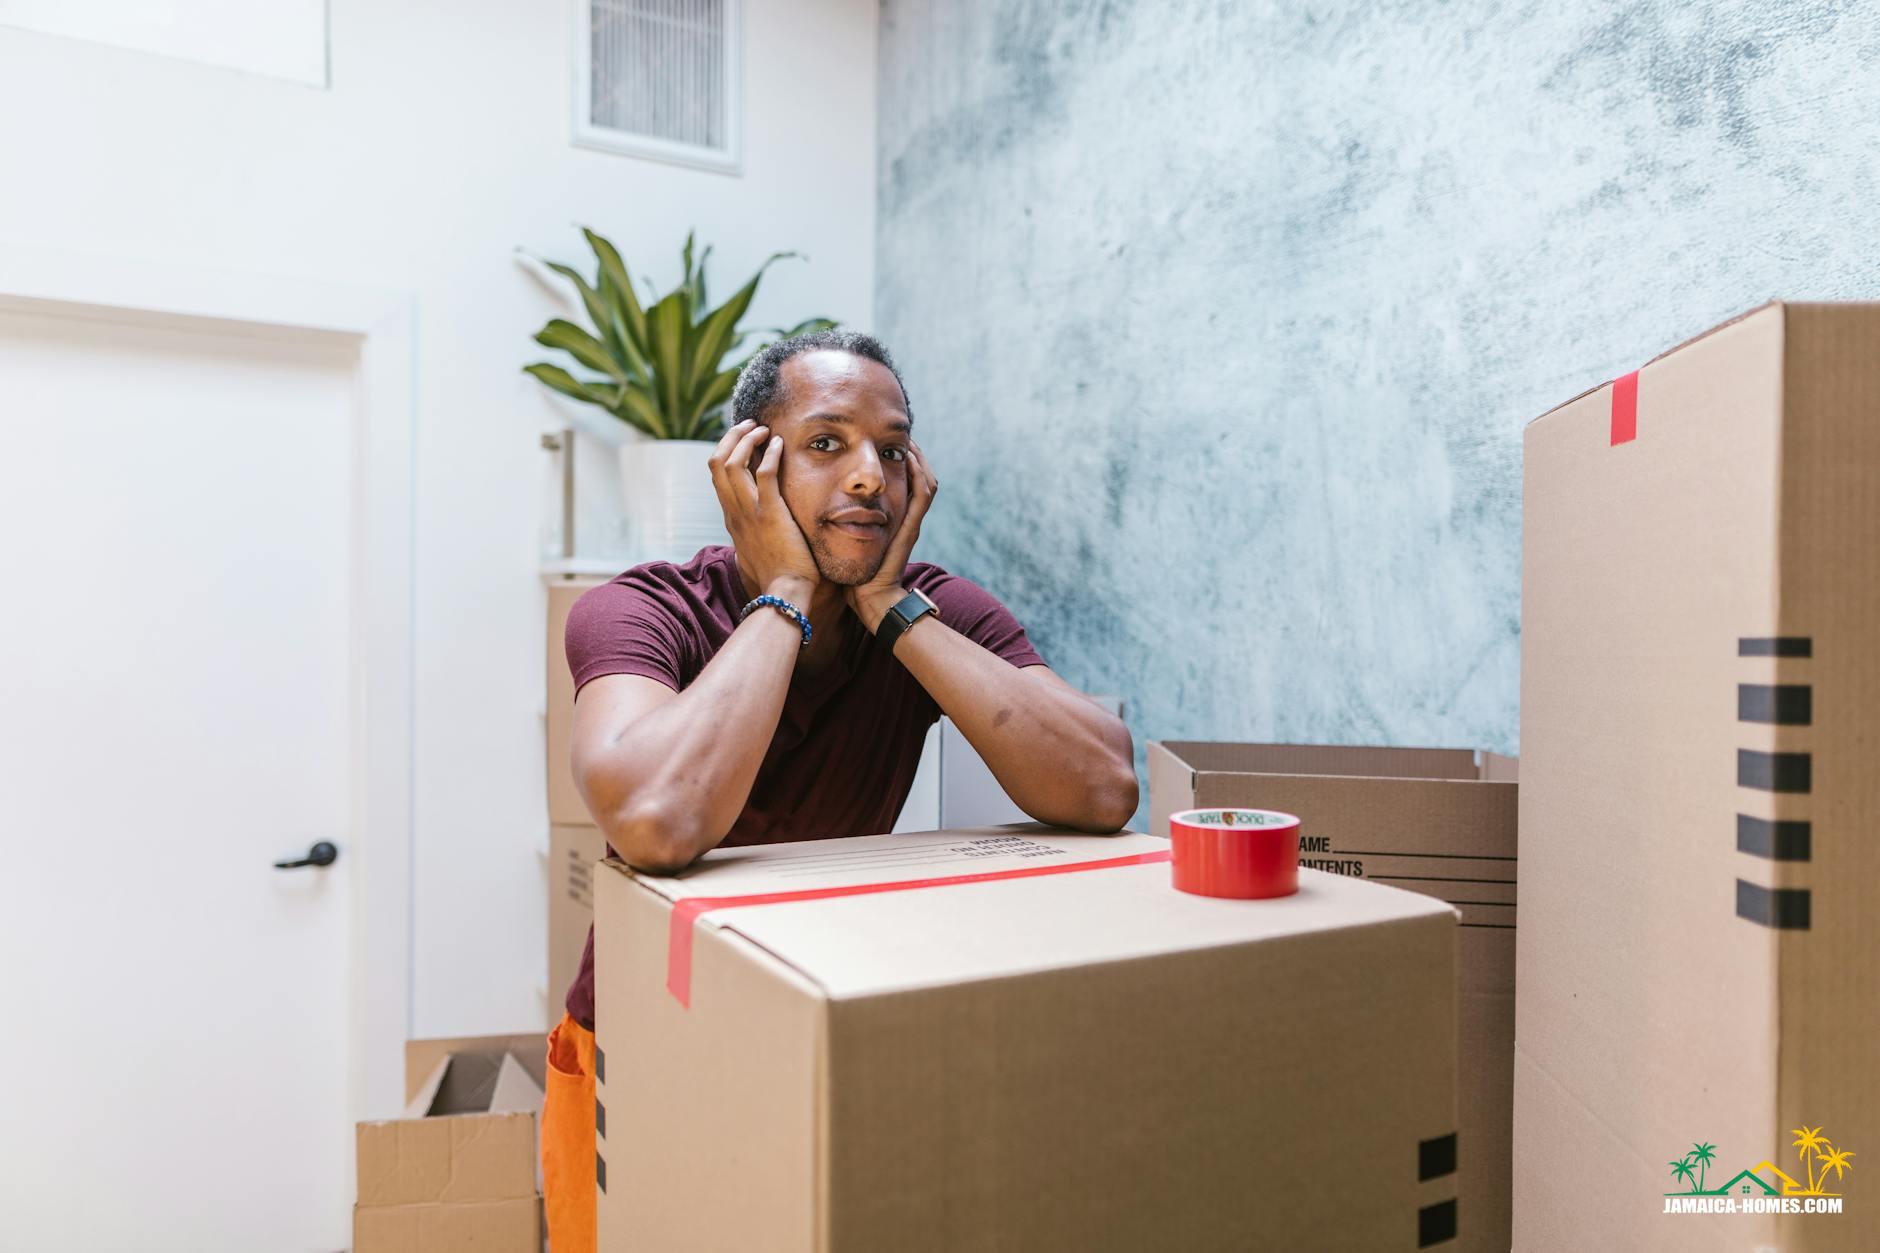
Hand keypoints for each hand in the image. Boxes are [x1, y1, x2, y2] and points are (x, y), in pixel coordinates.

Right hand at [708, 419, 818, 601]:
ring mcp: (750, 512)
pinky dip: (770, 454)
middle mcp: (734, 512)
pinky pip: (764, 474)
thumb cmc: (777, 576)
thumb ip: (753, 534)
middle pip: (717, 463)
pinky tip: (780, 444)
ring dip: (747, 440)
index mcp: (731, 518)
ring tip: (763, 429)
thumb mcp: (756, 551)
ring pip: (733, 464)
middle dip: (731, 437)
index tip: (743, 439)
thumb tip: (757, 531)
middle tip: (750, 424)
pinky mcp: (770, 514)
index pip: (717, 476)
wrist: (785, 593)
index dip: (727, 451)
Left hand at [846, 439, 937, 631]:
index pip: (901, 483)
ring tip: (907, 440)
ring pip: (925, 481)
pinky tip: (909, 457)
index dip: (896, 462)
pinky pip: (923, 494)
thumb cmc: (855, 576)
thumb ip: (839, 526)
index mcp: (891, 520)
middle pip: (918, 477)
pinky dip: (919, 473)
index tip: (884, 443)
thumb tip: (817, 509)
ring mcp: (911, 522)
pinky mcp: (911, 528)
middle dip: (911, 455)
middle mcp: (904, 518)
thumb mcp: (845, 543)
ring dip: (918, 458)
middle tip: (901, 435)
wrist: (871, 600)